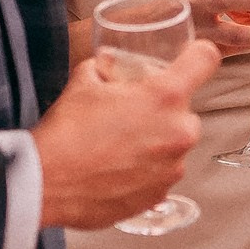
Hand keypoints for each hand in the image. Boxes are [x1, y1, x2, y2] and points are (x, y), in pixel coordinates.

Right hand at [33, 38, 220, 229]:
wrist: (44, 184)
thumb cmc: (65, 133)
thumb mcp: (85, 80)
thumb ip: (108, 65)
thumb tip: (112, 62)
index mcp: (165, 96)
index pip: (205, 59)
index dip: (197, 55)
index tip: (190, 59)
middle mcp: (178, 131)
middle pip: (186, 109)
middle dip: (163, 110)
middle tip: (131, 115)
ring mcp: (172, 166)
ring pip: (174, 144)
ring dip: (155, 142)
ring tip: (118, 146)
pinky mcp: (161, 193)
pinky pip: (162, 172)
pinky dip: (146, 169)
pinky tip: (117, 167)